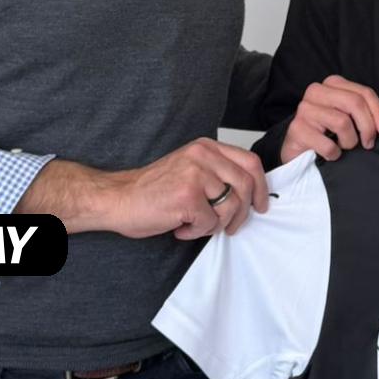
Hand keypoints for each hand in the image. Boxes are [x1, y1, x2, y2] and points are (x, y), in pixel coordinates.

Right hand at [23, 140, 268, 238]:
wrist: (117, 199)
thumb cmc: (153, 190)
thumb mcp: (190, 169)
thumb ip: (217, 174)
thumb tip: (251, 195)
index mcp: (206, 147)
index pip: (250, 162)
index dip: (261, 187)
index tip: (260, 205)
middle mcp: (203, 156)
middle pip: (246, 185)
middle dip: (243, 212)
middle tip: (231, 227)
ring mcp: (195, 175)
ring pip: (230, 207)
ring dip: (215, 224)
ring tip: (194, 223)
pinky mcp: (188, 197)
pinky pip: (210, 223)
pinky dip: (196, 231)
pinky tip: (179, 227)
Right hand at [281, 75, 378, 162]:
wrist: (299, 151)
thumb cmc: (328, 132)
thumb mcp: (349, 117)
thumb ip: (365, 112)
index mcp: (332, 83)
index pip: (364, 93)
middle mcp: (316, 91)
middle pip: (354, 103)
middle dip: (367, 127)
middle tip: (368, 143)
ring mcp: (304, 109)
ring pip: (342, 122)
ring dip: (349, 142)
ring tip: (344, 147)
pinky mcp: (296, 129)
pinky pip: (328, 144)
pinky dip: (334, 153)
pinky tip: (331, 154)